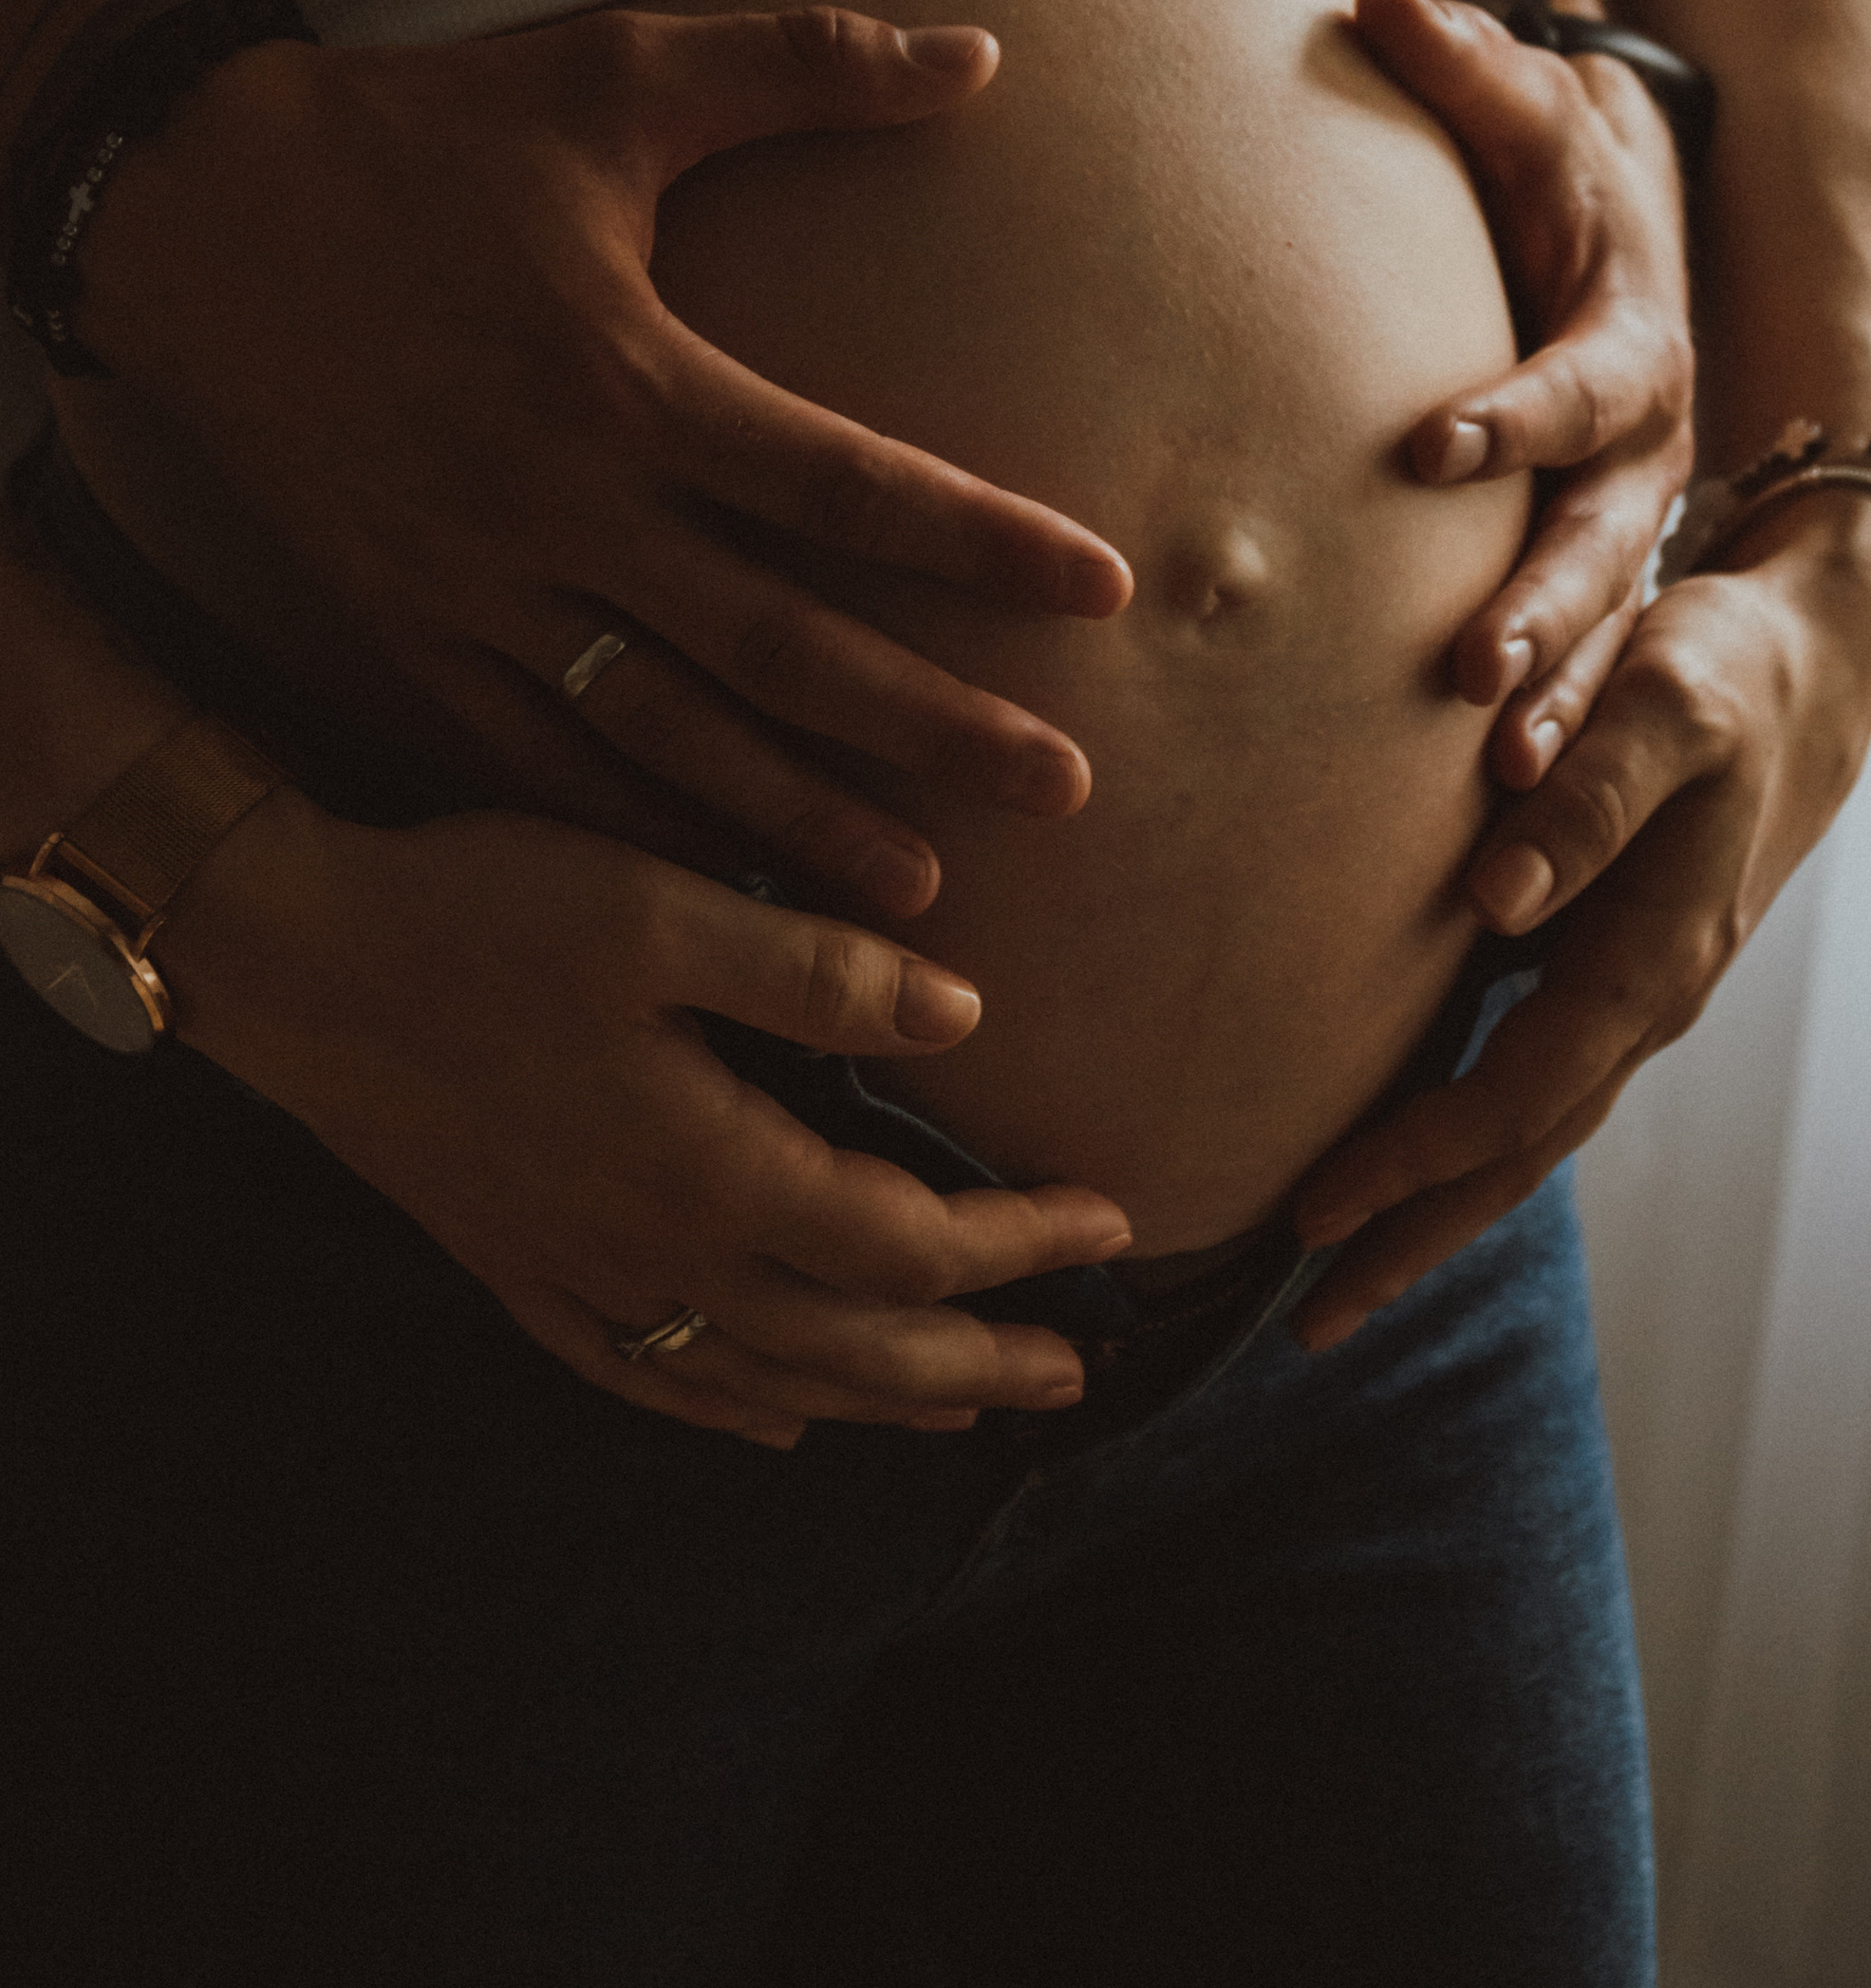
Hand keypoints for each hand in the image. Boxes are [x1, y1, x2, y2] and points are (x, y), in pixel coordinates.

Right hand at [67, 6, 1132, 916]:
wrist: (187, 211)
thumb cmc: (420, 133)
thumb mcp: (611, 74)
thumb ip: (806, 65)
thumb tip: (985, 51)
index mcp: (626, 377)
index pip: (847, 485)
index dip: (983, 542)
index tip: (1103, 591)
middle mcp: (558, 506)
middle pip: (781, 646)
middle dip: (933, 726)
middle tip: (1068, 786)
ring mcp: (473, 587)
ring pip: (663, 737)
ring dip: (798, 819)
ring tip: (924, 887)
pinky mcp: (403, 631)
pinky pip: (534, 760)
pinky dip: (634, 830)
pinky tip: (723, 886)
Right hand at [157, 790, 1134, 1447]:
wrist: (295, 963)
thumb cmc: (484, 915)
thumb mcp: (665, 912)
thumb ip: (819, 974)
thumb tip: (964, 1022)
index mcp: (712, 1171)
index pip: (910, 1245)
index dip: (1020, 1244)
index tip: (1113, 1224)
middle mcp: (656, 1255)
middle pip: (853, 1350)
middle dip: (976, 1361)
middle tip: (1077, 1371)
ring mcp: (581, 1278)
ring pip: (760, 1382)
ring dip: (876, 1400)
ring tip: (960, 1403)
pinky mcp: (518, 1270)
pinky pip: (647, 1380)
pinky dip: (727, 1411)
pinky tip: (768, 1421)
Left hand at [1288, 490, 1870, 1348]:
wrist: (1812, 662)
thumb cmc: (1727, 673)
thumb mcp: (1665, 705)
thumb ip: (1589, 799)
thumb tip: (1496, 904)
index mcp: (1655, 959)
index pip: (1520, 1096)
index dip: (1416, 1161)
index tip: (1314, 1209)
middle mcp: (1649, 1001)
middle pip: (1522, 1154)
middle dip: (1418, 1238)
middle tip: (1312, 1322)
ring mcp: (1637, 992)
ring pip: (1529, 1131)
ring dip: (1437, 1207)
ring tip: (1340, 1272)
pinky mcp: (1616, 965)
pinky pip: (1533, 1080)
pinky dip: (1466, 1137)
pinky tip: (1404, 1155)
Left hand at [1354, 0, 1694, 780]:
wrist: (1631, 223)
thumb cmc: (1556, 166)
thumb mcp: (1526, 108)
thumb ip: (1458, 62)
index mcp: (1629, 337)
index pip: (1575, 386)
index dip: (1505, 416)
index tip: (1423, 447)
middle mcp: (1649, 448)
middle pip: (1608, 542)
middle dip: (1544, 610)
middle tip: (1467, 673)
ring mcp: (1636, 524)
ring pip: (1611, 634)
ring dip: (1558, 706)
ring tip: (1500, 787)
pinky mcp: (1607, 577)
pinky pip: (1595, 672)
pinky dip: (1557, 743)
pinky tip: (1501, 829)